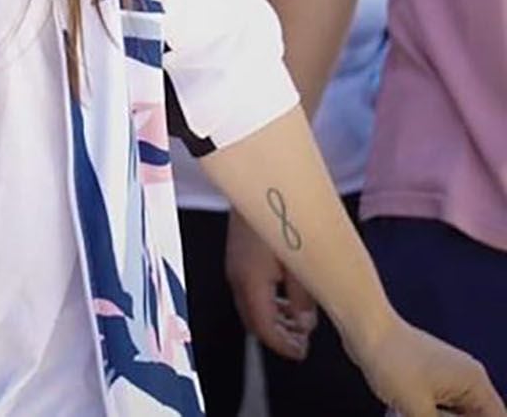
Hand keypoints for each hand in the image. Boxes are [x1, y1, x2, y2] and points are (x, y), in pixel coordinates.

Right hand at [227, 216, 317, 360]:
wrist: (261, 186)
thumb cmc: (282, 219)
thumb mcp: (302, 263)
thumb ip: (303, 299)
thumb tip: (305, 321)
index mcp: (251, 282)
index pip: (263, 328)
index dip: (283, 346)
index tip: (301, 352)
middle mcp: (237, 277)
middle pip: (253, 321)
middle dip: (277, 336)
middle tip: (301, 341)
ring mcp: (235, 265)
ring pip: (250, 306)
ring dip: (273, 319)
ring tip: (298, 321)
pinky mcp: (238, 256)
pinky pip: (249, 289)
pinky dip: (267, 302)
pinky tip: (285, 298)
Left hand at [349, 316, 505, 416]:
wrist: (365, 328)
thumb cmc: (392, 360)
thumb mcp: (417, 409)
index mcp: (474, 382)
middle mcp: (465, 376)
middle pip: (473, 415)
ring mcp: (446, 372)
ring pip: (452, 410)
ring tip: (408, 415)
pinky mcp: (426, 372)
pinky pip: (434, 400)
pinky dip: (425, 411)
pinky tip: (401, 412)